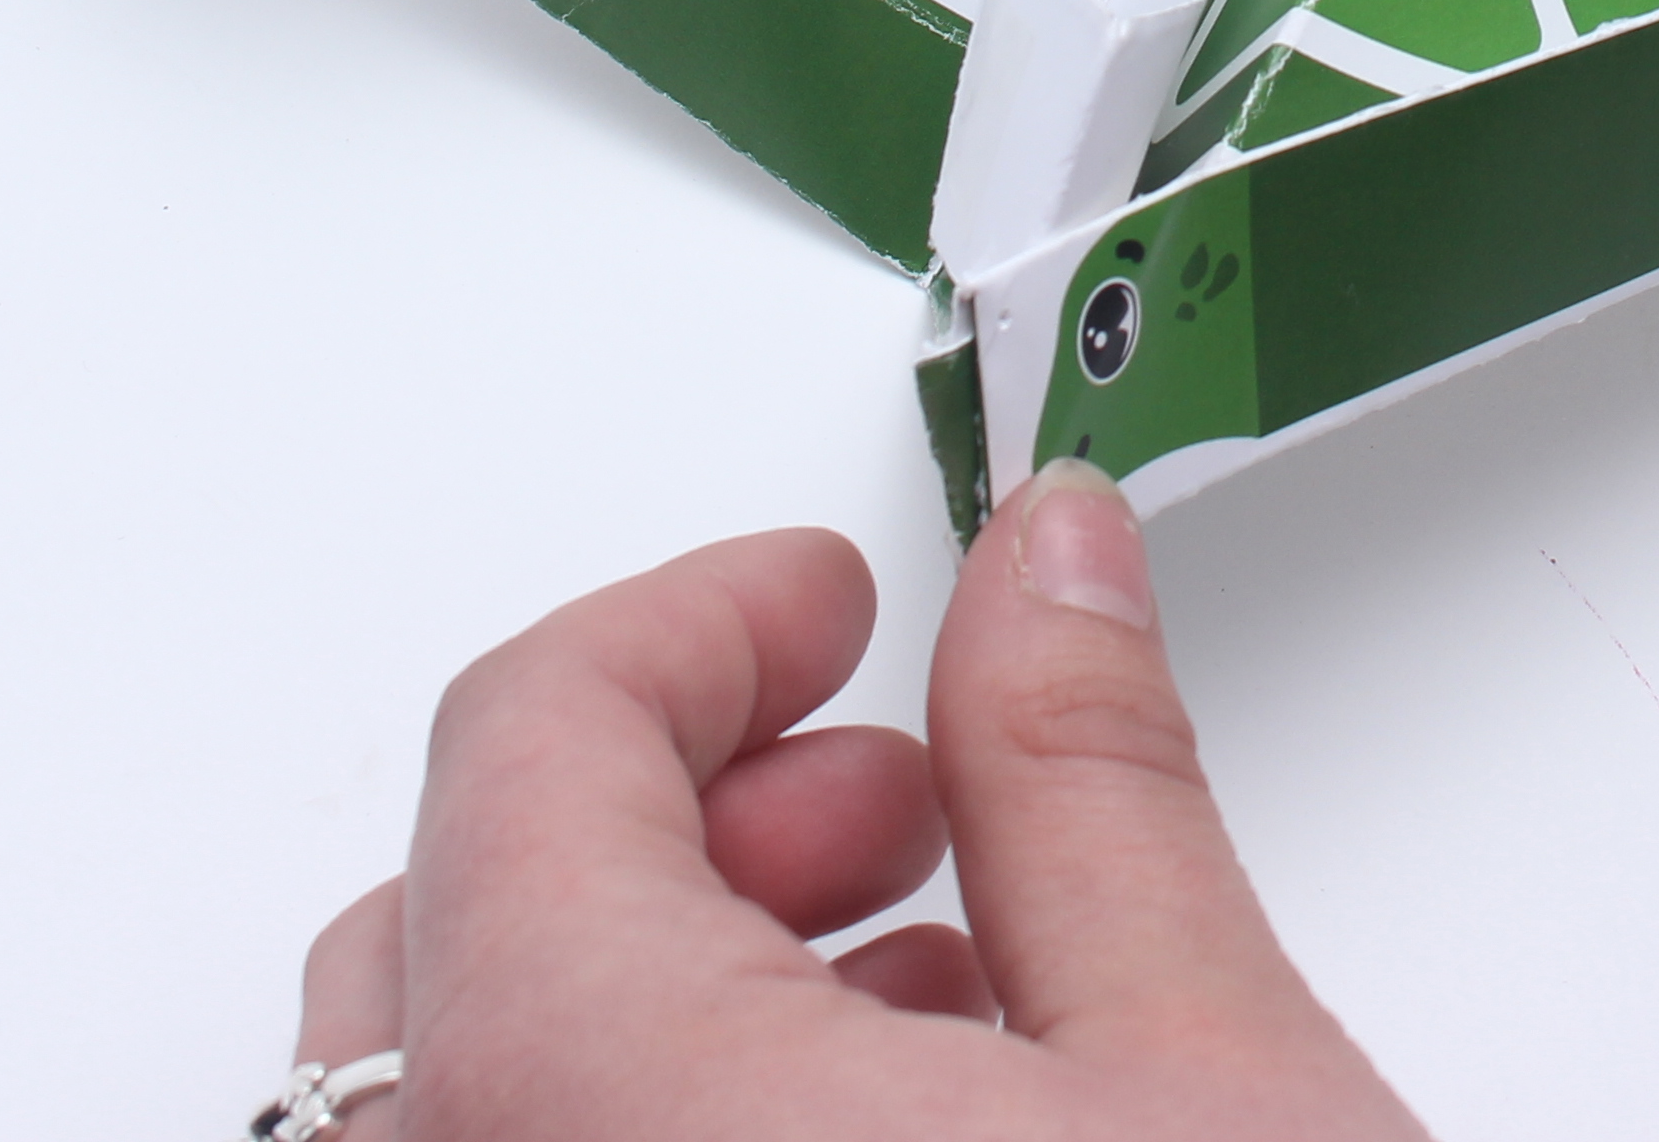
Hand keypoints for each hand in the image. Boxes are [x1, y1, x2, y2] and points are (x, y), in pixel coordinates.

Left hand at [289, 467, 1427, 1139]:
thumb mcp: (1218, 1078)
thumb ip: (1087, 785)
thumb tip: (1050, 572)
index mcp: (594, 1095)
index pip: (530, 743)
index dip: (700, 625)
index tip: (830, 606)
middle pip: (440, 928)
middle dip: (670, 816)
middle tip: (879, 793)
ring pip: (453, 1106)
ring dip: (649, 996)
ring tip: (915, 994)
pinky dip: (631, 1135)